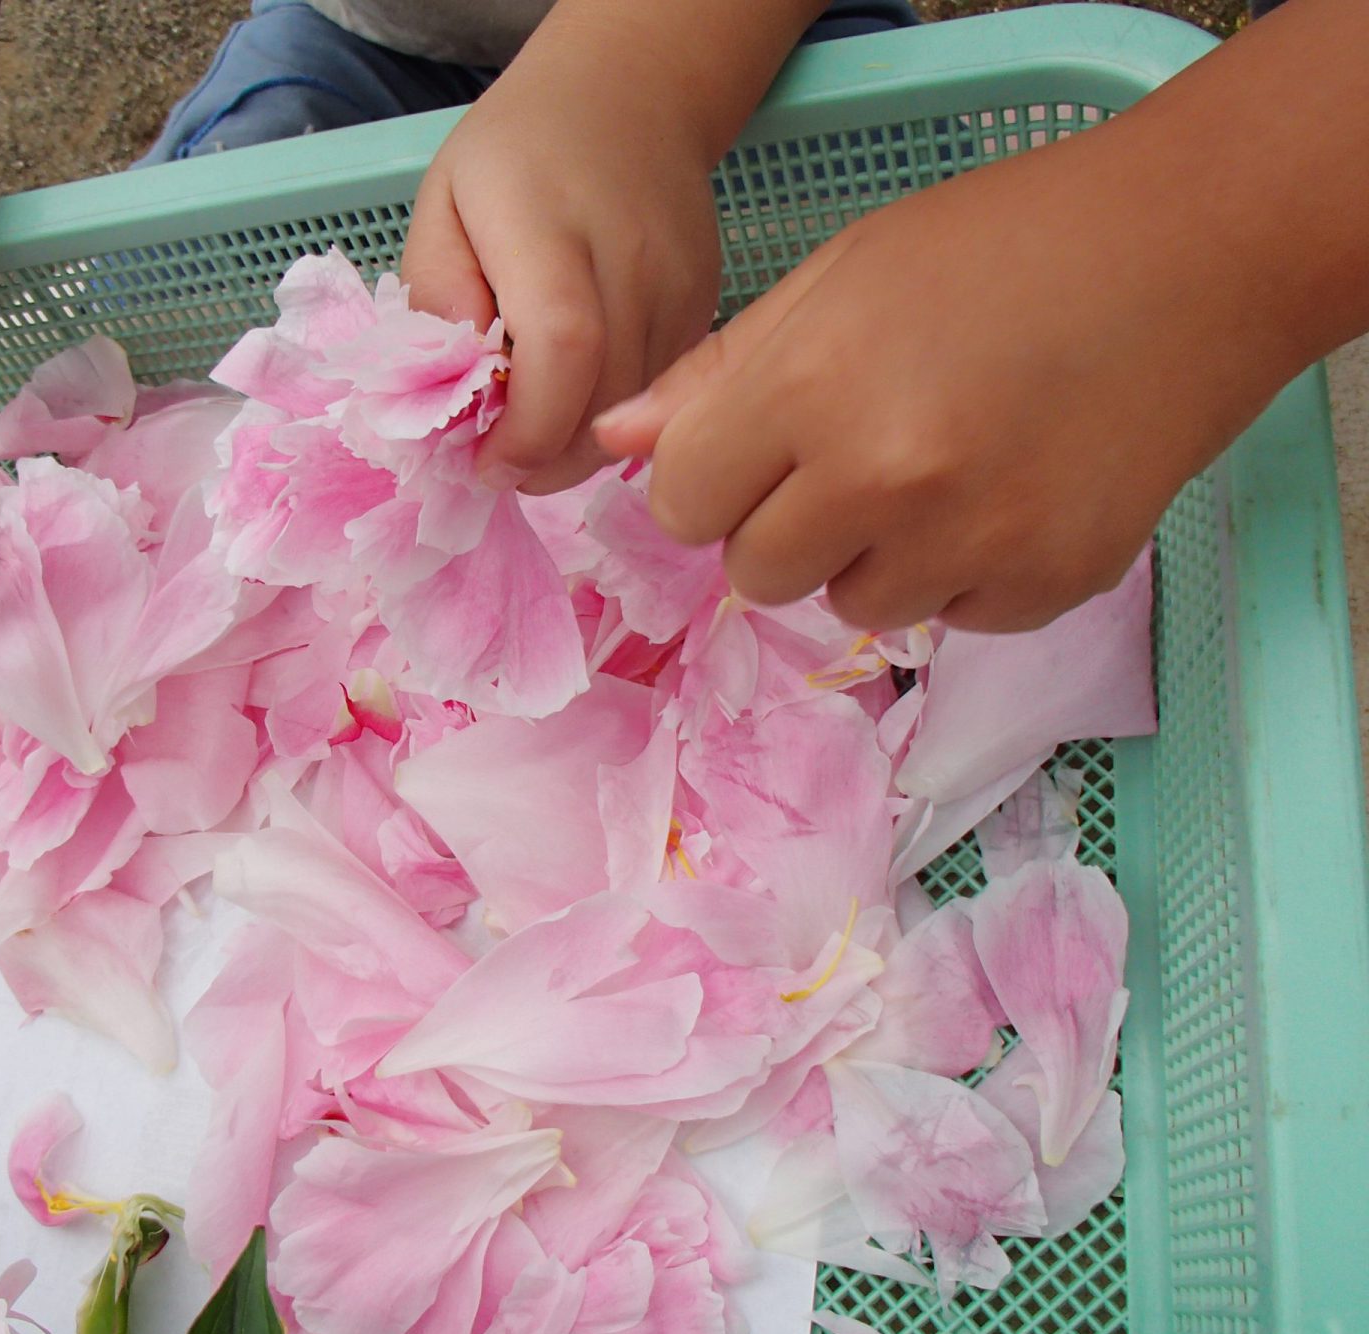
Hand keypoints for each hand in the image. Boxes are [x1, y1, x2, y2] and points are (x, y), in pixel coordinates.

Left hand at [400, 15, 724, 493]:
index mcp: (551, 226)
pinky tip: (578, 408)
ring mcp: (681, 287)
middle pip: (608, 398)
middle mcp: (631, 258)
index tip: (486, 464)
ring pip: (641, 411)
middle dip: (550, 460)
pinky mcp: (706, 307)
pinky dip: (617, 423)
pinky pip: (664, 395)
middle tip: (504, 469)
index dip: (528, 428)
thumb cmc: (514, 155)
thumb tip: (457, 387)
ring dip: (582, 452)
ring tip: (536, 442)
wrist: (628, 94)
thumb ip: (435, 293)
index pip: (563, 347)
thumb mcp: (441, 205)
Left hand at [595, 127, 1301, 632]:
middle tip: (852, 459)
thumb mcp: (841, 276)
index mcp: (808, 387)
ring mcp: (969, 541)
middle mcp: (881, 478)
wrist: (1192, 256)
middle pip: (755, 574)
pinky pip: (951, 616)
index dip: (709, 481)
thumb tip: (612, 442)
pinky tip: (1008, 490)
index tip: (751, 455)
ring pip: (852, 608)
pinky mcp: (1044, 585)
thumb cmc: (1000, 246)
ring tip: (944, 467)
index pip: (681, 502)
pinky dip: (966, 571)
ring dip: (875, 556)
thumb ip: (720, 371)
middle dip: (783, 527)